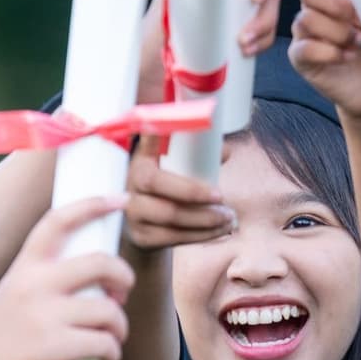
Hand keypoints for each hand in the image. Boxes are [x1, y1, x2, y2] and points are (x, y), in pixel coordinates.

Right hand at [0, 194, 135, 359]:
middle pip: (99, 263)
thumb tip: (98, 272)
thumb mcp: (14, 294)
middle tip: (122, 293)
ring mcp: (42, 317)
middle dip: (123, 276)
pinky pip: (104, 343)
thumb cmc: (0, 339)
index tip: (121, 199)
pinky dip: (114, 354)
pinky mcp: (52, 349)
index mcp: (24, 268)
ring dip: (120, 327)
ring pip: (108, 310)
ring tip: (113, 338)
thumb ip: (46, 279)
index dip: (93, 205)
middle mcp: (32, 286)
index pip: (58, 221)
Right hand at [121, 138, 235, 253]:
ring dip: (205, 218)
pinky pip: (174, 237)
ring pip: (170, 214)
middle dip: (193, 191)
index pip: (146, 140)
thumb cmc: (171, 192)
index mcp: (143, 158)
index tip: (161, 122)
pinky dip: (202, 234)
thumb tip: (224, 151)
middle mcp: (132, 181)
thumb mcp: (179, 171)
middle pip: (156, 182)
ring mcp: (133, 211)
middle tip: (221, 196)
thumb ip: (200, 158)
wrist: (148, 228)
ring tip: (228, 217)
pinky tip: (220, 230)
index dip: (153, 131)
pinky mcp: (141, 236)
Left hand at [137, 0, 288, 103]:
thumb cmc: (149, 38)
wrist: (147, 78)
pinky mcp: (239, 36)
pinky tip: (249, 49)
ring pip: (269, 3)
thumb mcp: (168, 2)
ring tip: (243, 40)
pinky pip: (265, 32)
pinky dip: (263, 40)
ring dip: (264, 19)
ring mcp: (234, 10)